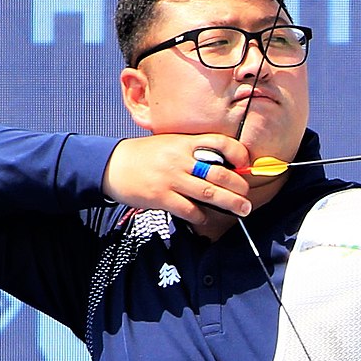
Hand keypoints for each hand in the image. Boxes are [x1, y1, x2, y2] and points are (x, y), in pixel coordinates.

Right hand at [101, 134, 253, 235]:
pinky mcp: (162, 197)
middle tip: (248, 196)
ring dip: (230, 203)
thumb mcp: (170, 144)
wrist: (113, 165)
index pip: (219, 142)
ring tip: (243, 209)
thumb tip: (223, 166)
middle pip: (220, 173)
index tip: (245, 164)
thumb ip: (194, 152)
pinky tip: (205, 218)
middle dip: (239, 186)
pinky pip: (189, 210)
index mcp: (185, 142)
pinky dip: (201, 216)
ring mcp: (171, 178)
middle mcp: (180, 159)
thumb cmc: (146, 156)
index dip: (238, 153)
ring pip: (210, 193)